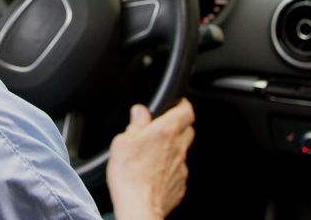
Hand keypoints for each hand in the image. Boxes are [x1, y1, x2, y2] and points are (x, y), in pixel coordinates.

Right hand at [107, 99, 194, 219]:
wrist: (139, 207)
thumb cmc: (130, 176)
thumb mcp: (122, 142)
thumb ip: (135, 124)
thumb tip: (139, 112)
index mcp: (165, 132)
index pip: (186, 110)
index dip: (182, 104)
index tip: (176, 104)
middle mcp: (178, 148)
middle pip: (188, 129)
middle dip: (179, 125)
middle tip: (163, 128)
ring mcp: (181, 167)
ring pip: (183, 151)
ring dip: (172, 148)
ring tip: (153, 154)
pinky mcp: (179, 184)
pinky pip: (178, 171)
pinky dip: (169, 168)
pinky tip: (154, 172)